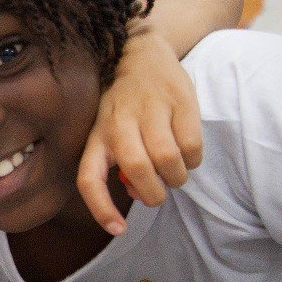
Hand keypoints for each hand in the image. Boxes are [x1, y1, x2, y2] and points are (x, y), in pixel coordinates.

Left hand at [78, 34, 201, 235]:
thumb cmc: (122, 105)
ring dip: (176, 177)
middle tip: (158, 192)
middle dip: (153, 193)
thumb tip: (137, 192)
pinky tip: (187, 153)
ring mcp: (151, 109)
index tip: (118, 230)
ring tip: (174, 172)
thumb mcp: (107, 131)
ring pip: (167, 159)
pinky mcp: (180, 100)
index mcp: (97, 135)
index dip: (101, 208)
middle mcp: (119, 122)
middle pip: (137, 168)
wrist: (140, 51)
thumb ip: (117, 164)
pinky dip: (193, 159)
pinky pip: (192, 145)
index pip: (88, 179)